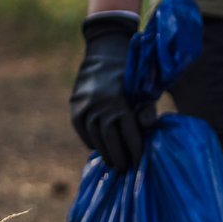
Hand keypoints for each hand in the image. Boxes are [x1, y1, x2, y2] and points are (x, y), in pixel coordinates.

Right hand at [69, 13, 154, 171]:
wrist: (105, 52)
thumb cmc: (133, 75)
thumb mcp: (145, 89)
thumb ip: (147, 109)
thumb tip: (147, 130)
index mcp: (119, 100)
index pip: (129, 133)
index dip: (135, 149)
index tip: (140, 162)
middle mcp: (99, 103)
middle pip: (109, 139)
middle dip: (119, 156)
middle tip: (126, 169)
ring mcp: (84, 105)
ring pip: (94, 137)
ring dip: (104, 152)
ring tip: (115, 163)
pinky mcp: (75, 106)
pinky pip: (82, 130)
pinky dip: (91, 141)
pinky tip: (101, 149)